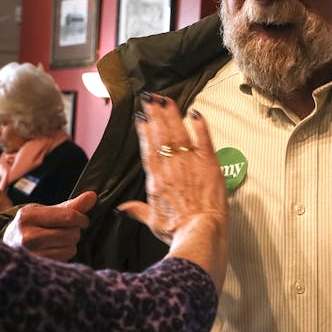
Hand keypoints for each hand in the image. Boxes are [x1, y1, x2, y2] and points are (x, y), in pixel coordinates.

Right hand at [3, 191, 96, 261]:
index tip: (83, 220)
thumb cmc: (30, 226)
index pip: (68, 216)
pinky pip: (65, 260)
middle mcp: (27, 236)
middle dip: (75, 231)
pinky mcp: (37, 266)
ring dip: (70, 244)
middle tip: (67, 230)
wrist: (8, 247)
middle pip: (71, 234)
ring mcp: (31, 254)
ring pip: (70, 248)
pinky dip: (65, 254)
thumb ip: (70, 205)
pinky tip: (55, 250)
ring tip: (59, 241)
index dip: (82, 218)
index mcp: (28, 216)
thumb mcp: (44, 211)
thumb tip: (93, 196)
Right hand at [118, 93, 228, 287]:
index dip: (144, 130)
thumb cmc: (178, 231)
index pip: (148, 148)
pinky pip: (204, 139)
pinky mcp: (210, 165)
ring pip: (179, 132)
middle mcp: (171, 167)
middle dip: (155, 113)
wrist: (200, 233)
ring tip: (166, 99)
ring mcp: (190, 164)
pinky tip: (196, 114)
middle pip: (161, 134)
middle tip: (150, 98)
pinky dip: (200, 126)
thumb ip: (137, 211)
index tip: (141, 116)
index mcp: (156, 179)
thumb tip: (122, 209)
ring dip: (172, 114)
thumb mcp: (153, 222)